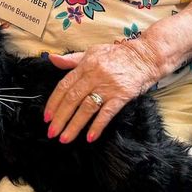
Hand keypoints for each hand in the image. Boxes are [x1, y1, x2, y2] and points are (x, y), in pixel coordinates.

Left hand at [43, 40, 160, 144]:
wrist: (144, 57)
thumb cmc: (117, 55)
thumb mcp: (92, 52)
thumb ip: (71, 59)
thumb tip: (52, 59)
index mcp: (85, 65)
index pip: (64, 85)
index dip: (54, 102)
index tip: (47, 116)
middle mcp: (94, 76)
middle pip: (72, 99)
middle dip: (60, 117)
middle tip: (52, 132)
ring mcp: (108, 86)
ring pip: (87, 108)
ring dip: (75, 125)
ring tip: (65, 138)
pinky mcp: (122, 96)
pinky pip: (107, 113)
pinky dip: (97, 125)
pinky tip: (90, 137)